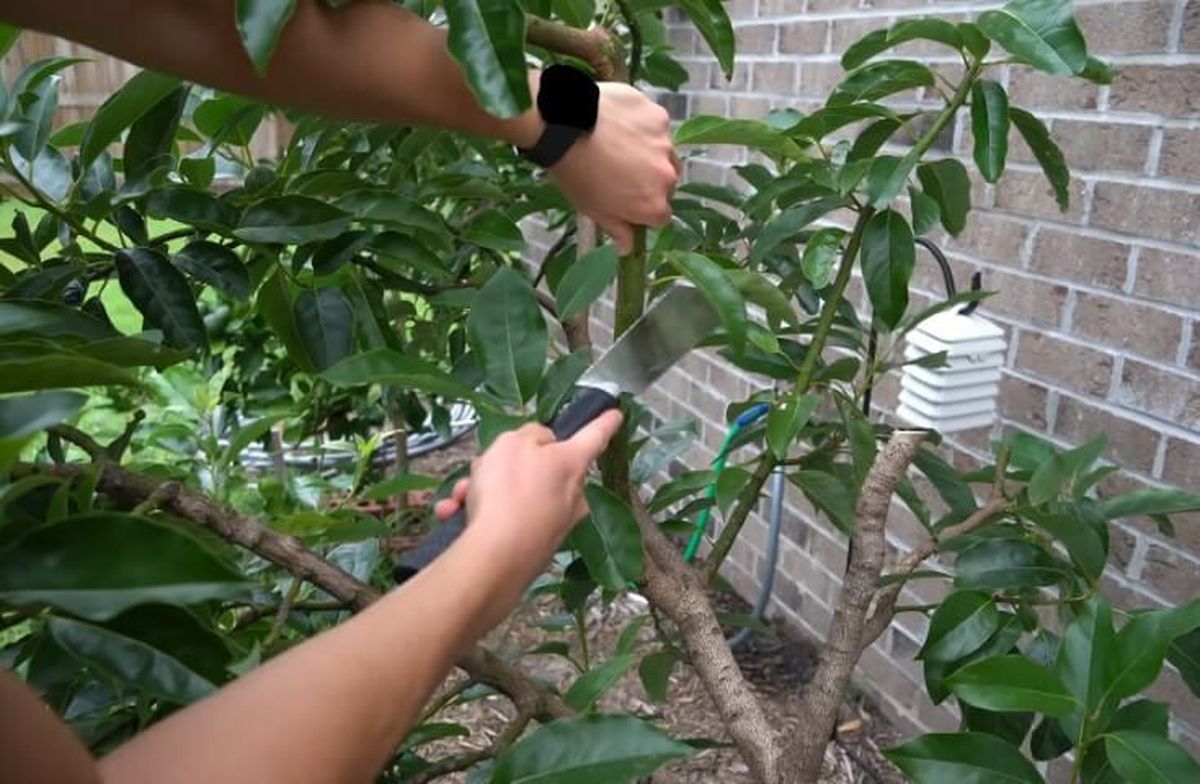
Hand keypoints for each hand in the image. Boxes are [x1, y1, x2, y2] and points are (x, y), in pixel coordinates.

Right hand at [436, 411, 622, 572]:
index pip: (594, 435)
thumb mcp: (513, 442)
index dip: (604, 422)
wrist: (498, 555)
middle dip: (505, 470)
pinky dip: (477, 518)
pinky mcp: (533, 550)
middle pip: (542, 471)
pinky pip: (503, 524)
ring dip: (482, 495)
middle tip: (482, 471)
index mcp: (572, 463)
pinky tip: (454, 517)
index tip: (616, 414)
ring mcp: (554, 525)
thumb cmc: (509, 489)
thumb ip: (530, 436)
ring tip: (460, 499)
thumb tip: (541, 445)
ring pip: (514, 498)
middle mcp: (571, 495)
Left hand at [548, 83, 679, 254]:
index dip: (645, 211)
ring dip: (649, 153)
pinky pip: (656, 126)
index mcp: (653, 205)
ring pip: (663, 153)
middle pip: (666, 183)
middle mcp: (667, 176)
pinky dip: (642, 127)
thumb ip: (617, 230)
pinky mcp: (657, 116)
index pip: (661, 216)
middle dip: (650, 181)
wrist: (565, 127)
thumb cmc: (576, 175)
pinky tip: (620, 123)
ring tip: (620, 145)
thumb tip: (627, 249)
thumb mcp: (593, 210)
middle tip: (622, 172)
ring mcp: (665, 143)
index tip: (629, 202)